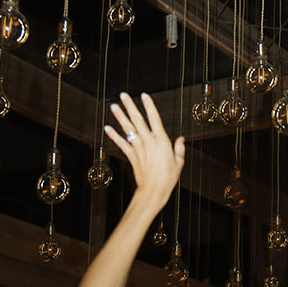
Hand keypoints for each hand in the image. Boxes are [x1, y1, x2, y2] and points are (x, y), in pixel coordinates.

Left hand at [104, 92, 184, 208]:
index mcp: (161, 140)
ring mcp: (138, 148)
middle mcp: (148, 141)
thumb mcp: (179, 162)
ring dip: (120, 117)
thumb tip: (180, 139)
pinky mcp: (131, 156)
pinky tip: (107, 128)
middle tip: (123, 95)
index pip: (154, 118)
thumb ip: (179, 149)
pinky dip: (113, 135)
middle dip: (130, 106)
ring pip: (128, 129)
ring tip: (114, 106)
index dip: (149, 105)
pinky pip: (121, 143)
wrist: (153, 191)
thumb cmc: (168, 178)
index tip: (144, 95)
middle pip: (137, 120)